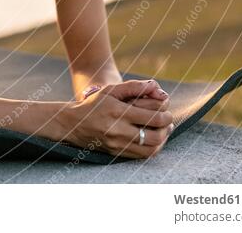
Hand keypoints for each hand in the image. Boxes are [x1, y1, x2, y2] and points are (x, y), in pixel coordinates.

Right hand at [55, 79, 174, 158]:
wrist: (74, 124)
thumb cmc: (94, 104)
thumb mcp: (110, 90)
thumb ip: (133, 86)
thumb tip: (155, 85)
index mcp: (118, 112)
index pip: (152, 117)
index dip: (165, 115)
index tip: (167, 110)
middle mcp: (118, 130)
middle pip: (154, 135)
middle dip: (166, 128)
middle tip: (168, 120)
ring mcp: (117, 144)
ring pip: (151, 149)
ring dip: (162, 140)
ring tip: (164, 130)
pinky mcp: (117, 153)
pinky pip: (142, 156)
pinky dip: (153, 148)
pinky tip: (153, 140)